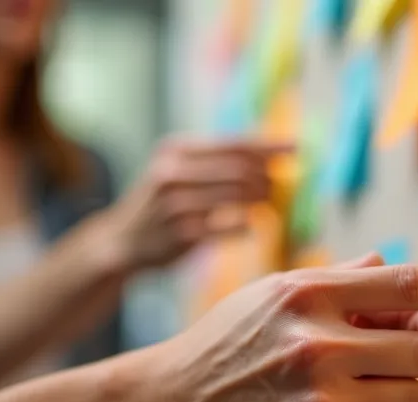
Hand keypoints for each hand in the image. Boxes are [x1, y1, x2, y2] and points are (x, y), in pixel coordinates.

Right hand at [96, 137, 292, 269]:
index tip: (297, 149)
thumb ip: (215, 163)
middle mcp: (173, 174)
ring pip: (236, 197)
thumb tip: (268, 158)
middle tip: (281, 185)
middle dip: (267, 176)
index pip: (233, 144)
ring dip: (261, 200)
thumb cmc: (160, 203)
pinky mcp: (182, 236)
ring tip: (269, 203)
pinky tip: (249, 226)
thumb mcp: (176, 170)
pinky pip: (228, 228)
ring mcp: (176, 206)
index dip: (268, 147)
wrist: (120, 241)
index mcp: (176, 151)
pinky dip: (245, 226)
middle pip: (238, 169)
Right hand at [140, 257, 417, 401]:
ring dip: (398, 396)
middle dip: (416, 354)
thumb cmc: (224, 345)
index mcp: (307, 294)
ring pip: (415, 398)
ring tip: (355, 392)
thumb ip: (337, 281)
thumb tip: (392, 266)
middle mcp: (316, 345)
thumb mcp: (270, 294)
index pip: (408, 282)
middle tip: (387, 359)